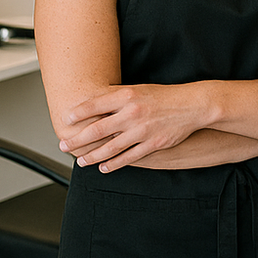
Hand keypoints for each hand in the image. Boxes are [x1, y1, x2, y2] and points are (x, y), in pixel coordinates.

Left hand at [59, 84, 209, 171]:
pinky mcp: (153, 143)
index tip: (65, 120)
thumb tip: (92, 103)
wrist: (194, 105)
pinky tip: (104, 167)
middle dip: (77, 140)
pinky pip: (129, 157)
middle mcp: (133, 113)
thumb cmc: (165, 96)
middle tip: (63, 146)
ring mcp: (143, 130)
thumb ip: (117, 97)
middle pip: (97, 129)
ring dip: (93, 156)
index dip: (77, 113)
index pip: (95, 105)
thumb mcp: (140, 89)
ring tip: (81, 161)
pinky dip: (114, 164)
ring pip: (111, 147)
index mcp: (128, 96)